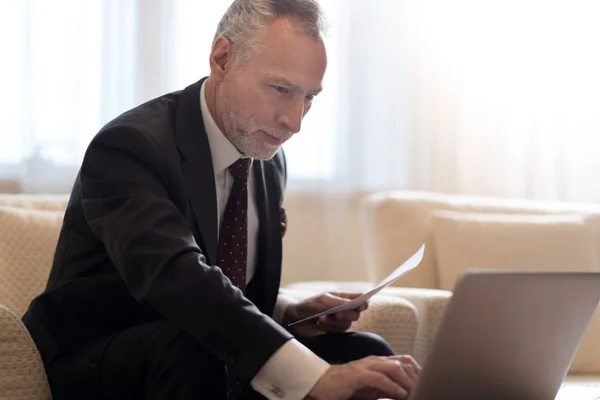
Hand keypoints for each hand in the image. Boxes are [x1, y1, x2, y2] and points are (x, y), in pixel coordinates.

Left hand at [283, 292, 368, 336]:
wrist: (296, 319)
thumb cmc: (309, 305)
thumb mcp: (324, 300)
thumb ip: (341, 302)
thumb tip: (357, 303)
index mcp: (343, 297)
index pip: (361, 299)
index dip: (364, 303)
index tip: (360, 306)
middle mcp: (344, 309)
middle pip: (357, 314)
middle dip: (346, 315)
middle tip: (336, 314)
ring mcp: (339, 321)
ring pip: (348, 324)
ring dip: (335, 322)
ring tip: (322, 318)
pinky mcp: (334, 331)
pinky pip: (340, 332)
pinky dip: (331, 328)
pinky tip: (321, 324)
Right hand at [305, 355, 421, 399]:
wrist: (322, 384)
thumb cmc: (347, 388)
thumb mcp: (372, 388)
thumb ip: (387, 387)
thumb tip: (405, 393)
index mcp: (378, 362)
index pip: (405, 360)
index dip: (418, 371)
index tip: (425, 384)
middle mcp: (374, 360)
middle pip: (403, 363)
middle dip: (416, 377)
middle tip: (422, 389)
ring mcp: (366, 366)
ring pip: (394, 368)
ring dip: (407, 381)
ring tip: (413, 393)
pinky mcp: (358, 375)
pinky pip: (379, 378)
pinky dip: (392, 386)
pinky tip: (400, 394)